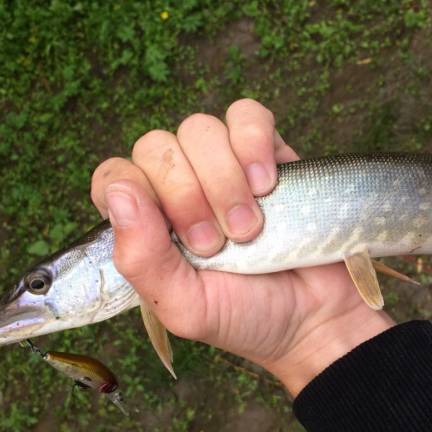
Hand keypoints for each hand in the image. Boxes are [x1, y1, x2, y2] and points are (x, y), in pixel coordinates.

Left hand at [90, 99, 393, 395]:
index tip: (178, 238)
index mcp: (149, 223)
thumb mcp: (185, 306)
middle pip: (156, 147)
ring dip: (223, 178)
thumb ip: (142, 259)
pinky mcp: (268, 151)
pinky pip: (247, 114)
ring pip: (199, 129)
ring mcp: (223, 165)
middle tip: (218, 243)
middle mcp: (180, 187)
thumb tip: (119, 193)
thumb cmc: (246, 315)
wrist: (318, 317)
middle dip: (187, 195)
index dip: (138, 194)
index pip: (114, 177)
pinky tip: (268, 183)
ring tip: (250, 226)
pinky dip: (253, 142)